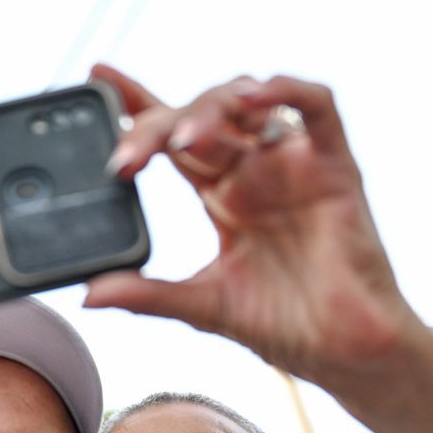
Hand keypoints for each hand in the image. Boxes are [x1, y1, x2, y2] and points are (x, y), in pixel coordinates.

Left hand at [84, 66, 418, 390]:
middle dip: (159, 125)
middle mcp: (255, 173)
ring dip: (209, 110)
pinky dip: (285, 90)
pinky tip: (254, 97)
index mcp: (223, 198)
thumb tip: (87, 295)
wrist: (345, 353)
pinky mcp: (334, 166)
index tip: (97, 80)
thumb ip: (147, 295)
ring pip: (247, 104)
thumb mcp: (203, 307)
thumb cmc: (287, 326)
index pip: (172, 138)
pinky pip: (315, 106)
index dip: (138, 106)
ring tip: (182, 140)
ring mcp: (293, 165)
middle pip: (200, 117)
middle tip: (128, 155)